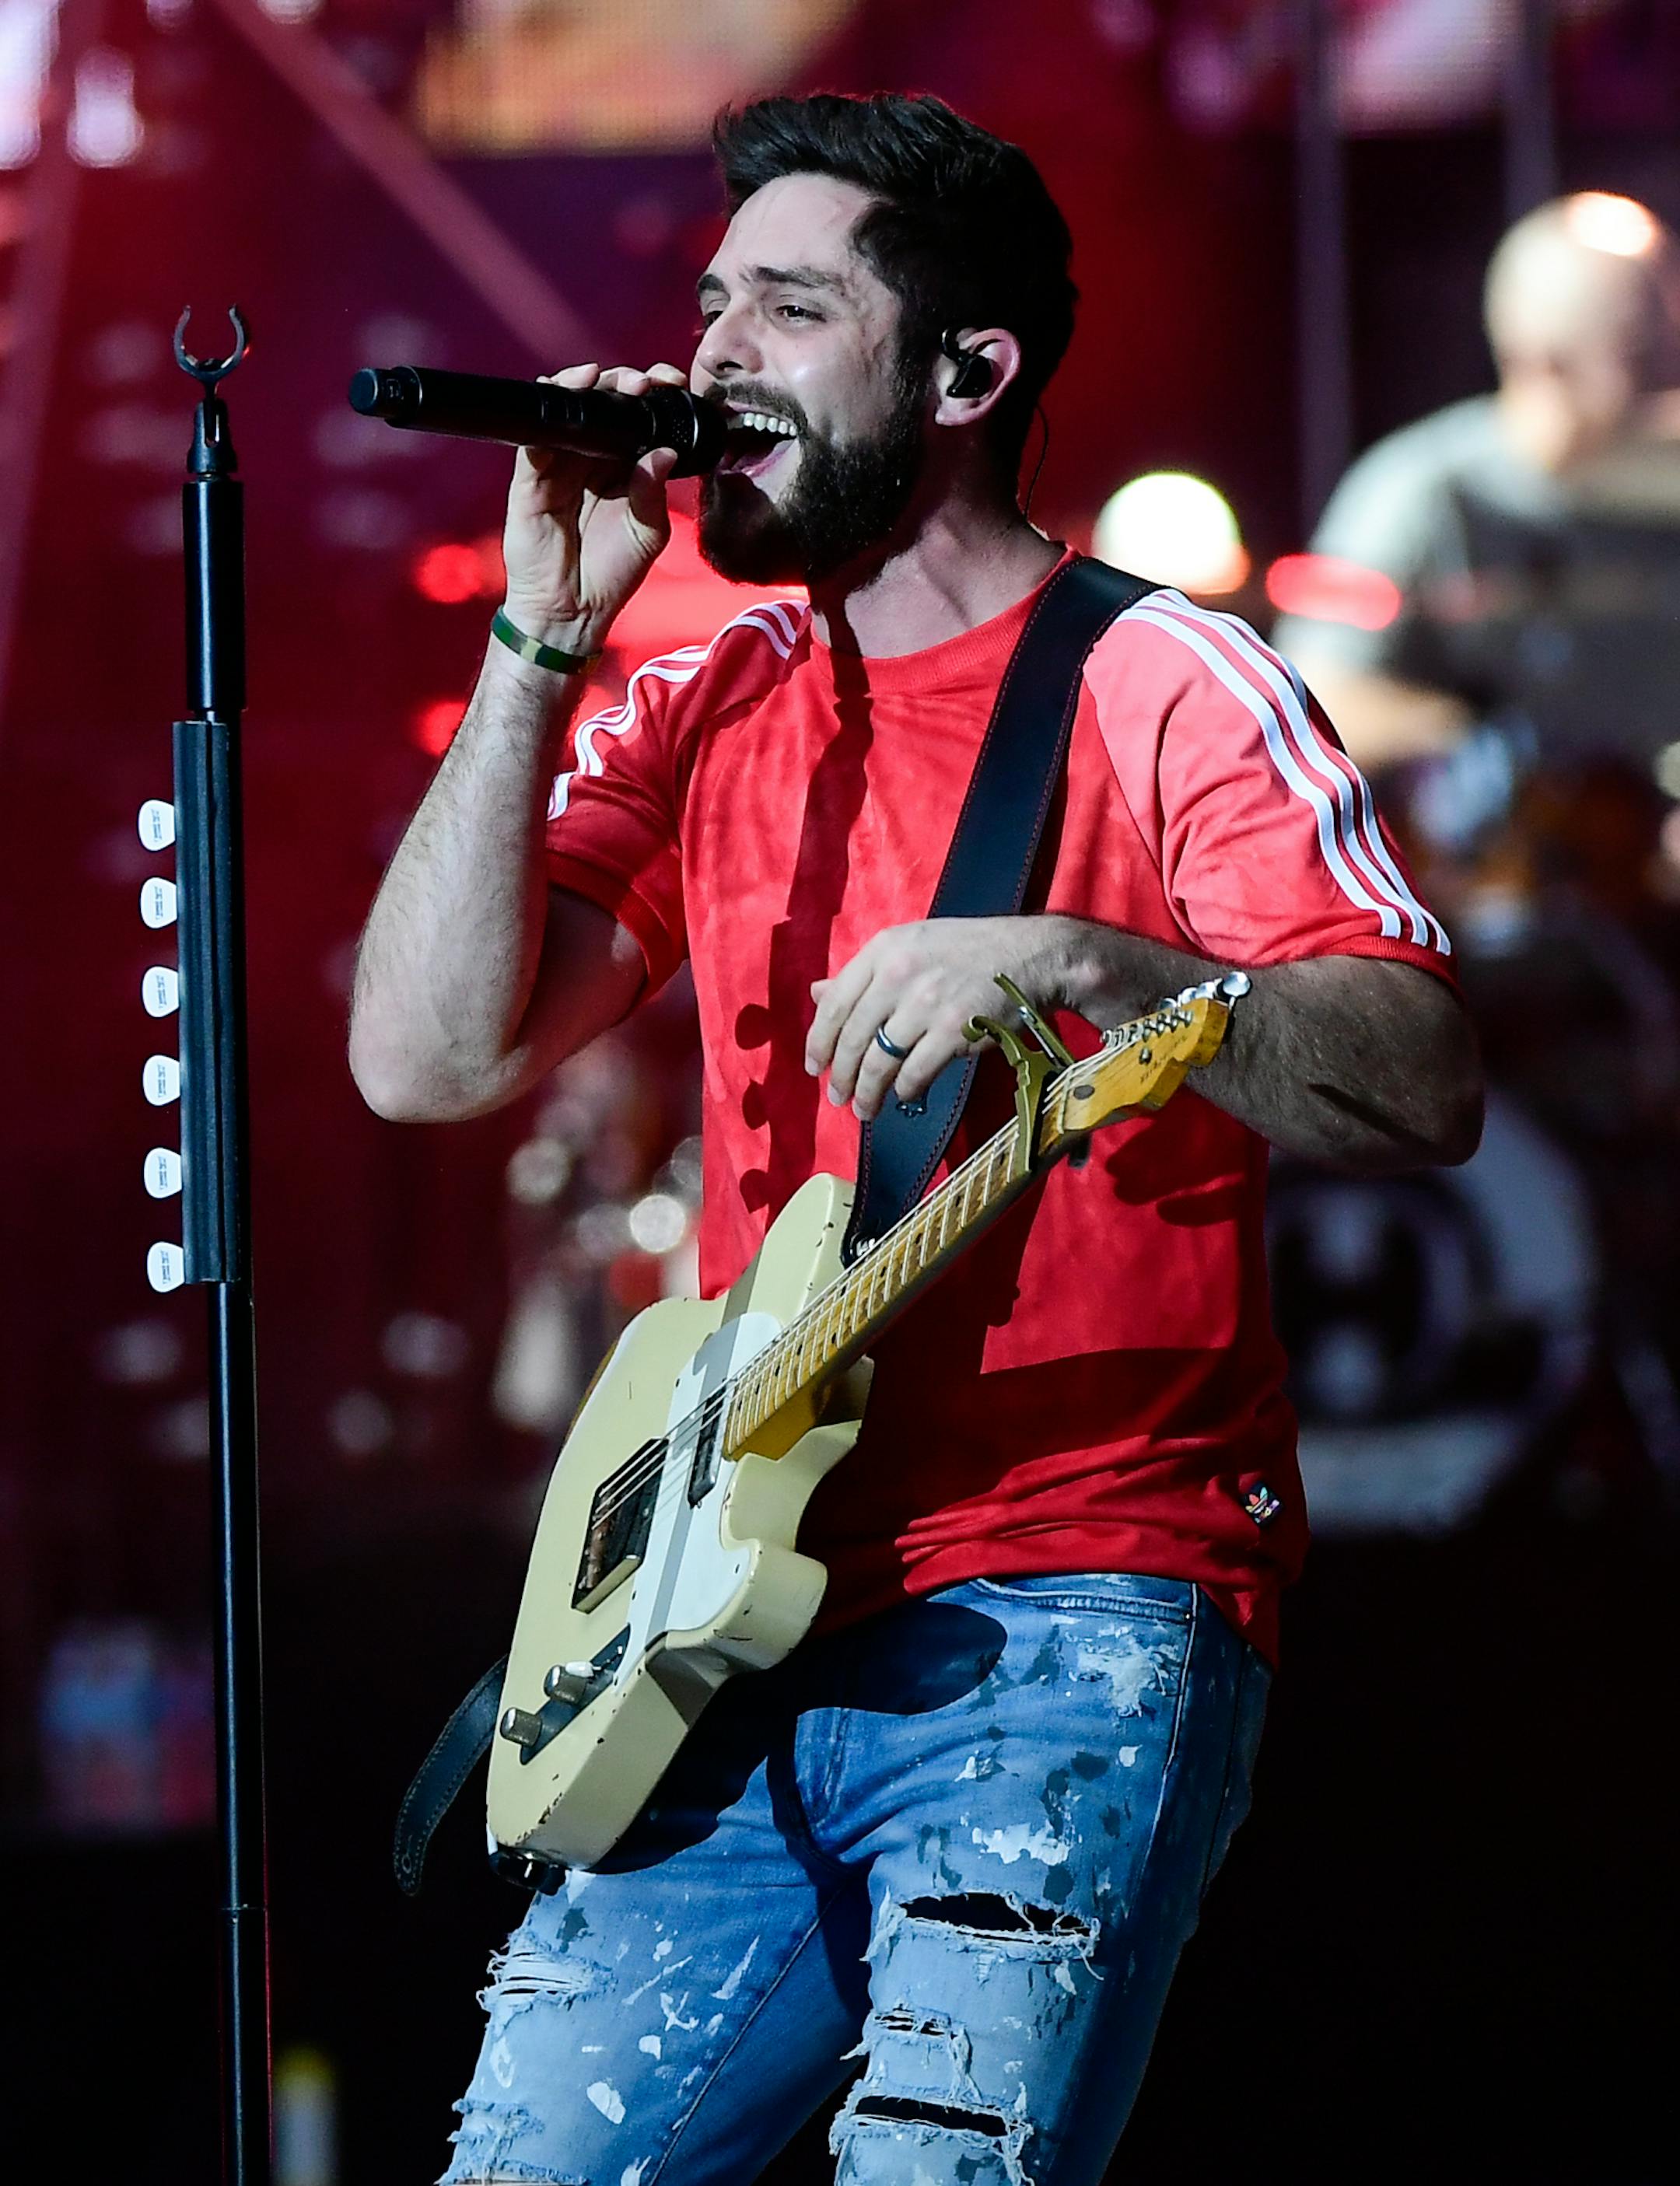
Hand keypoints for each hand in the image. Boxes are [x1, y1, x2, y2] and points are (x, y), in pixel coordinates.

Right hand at [500, 361, 689, 655]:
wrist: (571, 611)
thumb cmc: (611, 575)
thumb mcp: (647, 533)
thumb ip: (653, 492)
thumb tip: (663, 451)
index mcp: (620, 467)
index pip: (634, 417)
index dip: (650, 393)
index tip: (670, 383)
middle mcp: (589, 458)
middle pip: (602, 402)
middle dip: (622, 381)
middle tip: (642, 382)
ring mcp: (557, 463)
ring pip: (568, 408)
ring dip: (586, 384)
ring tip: (605, 378)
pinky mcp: (529, 476)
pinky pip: (536, 435)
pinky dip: (551, 409)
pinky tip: (569, 393)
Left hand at [805, 917, 1070, 1121]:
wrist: (1030, 956)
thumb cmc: (967, 952)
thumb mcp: (910, 946)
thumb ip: (864, 973)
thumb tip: (817, 992)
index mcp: (883, 949)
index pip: (834, 1003)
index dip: (818, 1041)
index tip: (814, 1067)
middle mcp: (899, 974)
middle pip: (853, 1037)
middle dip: (840, 1075)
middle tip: (837, 1097)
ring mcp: (927, 1003)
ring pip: (879, 1061)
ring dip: (867, 1093)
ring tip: (864, 1109)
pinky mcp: (955, 1030)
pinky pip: (915, 1073)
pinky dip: (905, 1091)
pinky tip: (903, 1096)